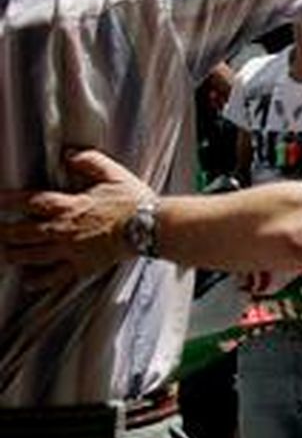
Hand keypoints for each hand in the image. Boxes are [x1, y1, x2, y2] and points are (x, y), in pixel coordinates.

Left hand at [0, 149, 144, 289]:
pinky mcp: (82, 267)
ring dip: (14, 255)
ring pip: (33, 256)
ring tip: (4, 254)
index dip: (9, 200)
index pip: (31, 201)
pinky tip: (27, 282)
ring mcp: (71, 251)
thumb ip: (89, 161)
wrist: (151, 228)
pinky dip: (38, 281)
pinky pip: (55, 277)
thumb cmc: (134, 201)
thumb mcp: (114, 174)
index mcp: (70, 206)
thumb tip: (69, 154)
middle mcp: (64, 230)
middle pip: (24, 233)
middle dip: (4, 232)